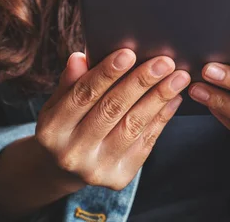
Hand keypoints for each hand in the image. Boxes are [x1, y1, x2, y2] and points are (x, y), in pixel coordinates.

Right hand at [36, 49, 189, 191]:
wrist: (64, 171)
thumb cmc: (66, 124)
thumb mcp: (58, 103)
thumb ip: (70, 82)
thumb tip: (80, 57)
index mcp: (51, 130)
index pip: (82, 95)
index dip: (106, 73)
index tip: (128, 53)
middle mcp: (71, 153)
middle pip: (112, 110)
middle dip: (141, 82)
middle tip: (164, 62)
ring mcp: (96, 169)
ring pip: (133, 126)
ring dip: (159, 98)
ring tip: (178, 77)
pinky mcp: (119, 177)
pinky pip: (146, 142)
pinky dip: (162, 118)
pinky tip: (174, 98)